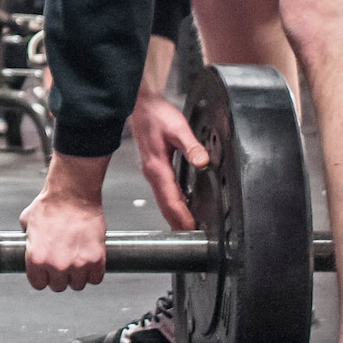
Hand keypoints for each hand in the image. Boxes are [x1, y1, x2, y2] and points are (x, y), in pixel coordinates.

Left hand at [18, 154, 109, 291]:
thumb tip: (28, 244)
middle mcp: (57, 265)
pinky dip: (94, 272)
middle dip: (60, 276)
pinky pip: (95, 278)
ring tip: (76, 261)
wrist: (73, 193)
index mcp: (36, 259)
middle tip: (63, 263)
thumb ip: (27, 240)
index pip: (38, 284)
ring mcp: (78, 264)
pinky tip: (89, 262)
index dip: (42, 277)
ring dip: (77, 276)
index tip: (46, 273)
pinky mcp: (96, 259)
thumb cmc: (51, 204)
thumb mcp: (27, 223)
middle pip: (59, 286)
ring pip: (78, 285)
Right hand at [128, 90, 205, 230]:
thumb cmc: (156, 115)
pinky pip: (163, 191)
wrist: (140, 105)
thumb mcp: (178, 128)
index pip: (170, 199)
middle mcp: (153, 172)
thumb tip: (202, 161)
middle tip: (190, 237)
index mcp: (157, 167)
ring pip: (163, 200)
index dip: (181, 216)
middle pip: (165, 204)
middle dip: (177, 222)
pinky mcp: (154, 167)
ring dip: (175, 214)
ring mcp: (152, 171)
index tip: (191, 229)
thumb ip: (191, 146)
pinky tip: (180, 205)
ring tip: (187, 227)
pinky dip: (172, 203)